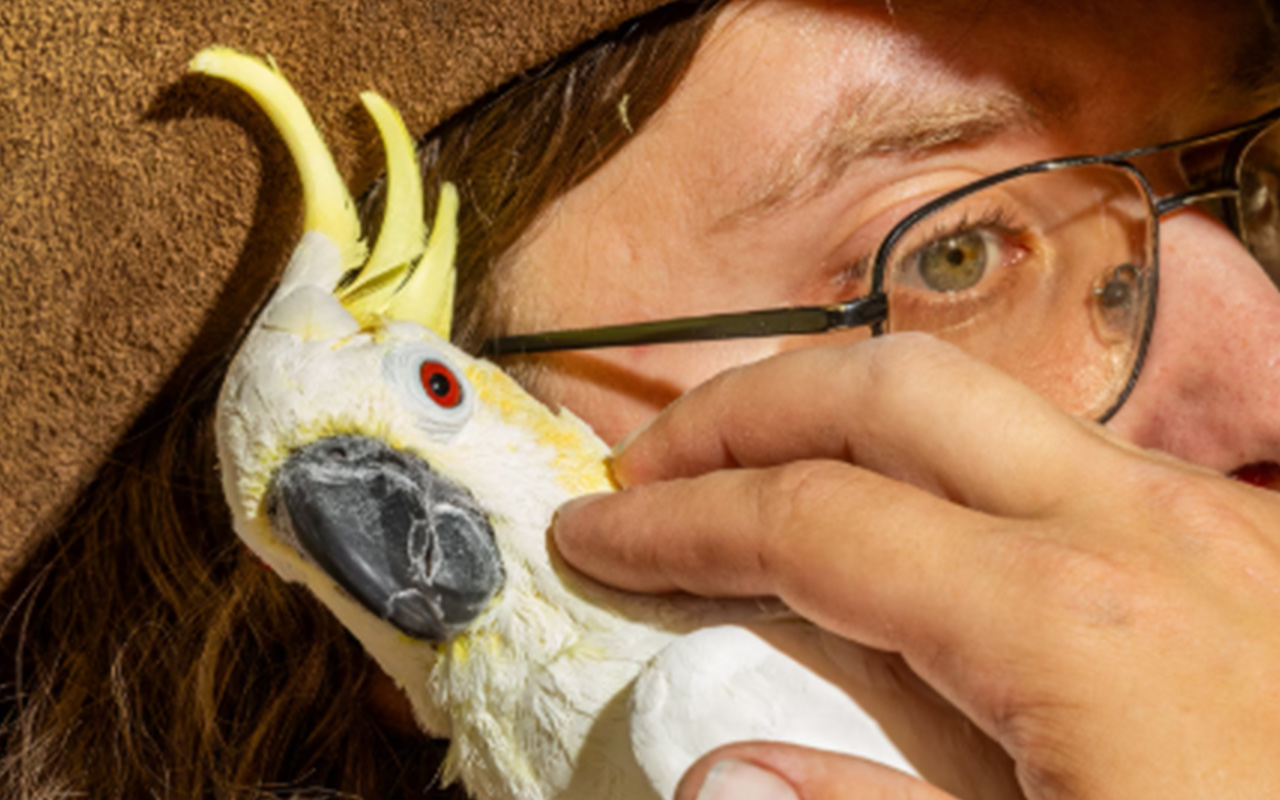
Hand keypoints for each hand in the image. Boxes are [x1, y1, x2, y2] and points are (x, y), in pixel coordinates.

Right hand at [553, 334, 1279, 799]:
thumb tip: (717, 772)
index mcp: (1072, 624)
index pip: (815, 524)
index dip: (679, 523)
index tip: (590, 534)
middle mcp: (1134, 528)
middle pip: (887, 393)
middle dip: (742, 410)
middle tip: (648, 463)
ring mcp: (1193, 518)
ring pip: (971, 398)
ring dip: (832, 412)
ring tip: (745, 463)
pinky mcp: (1231, 540)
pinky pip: (1042, 453)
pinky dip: (928, 457)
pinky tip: (896, 516)